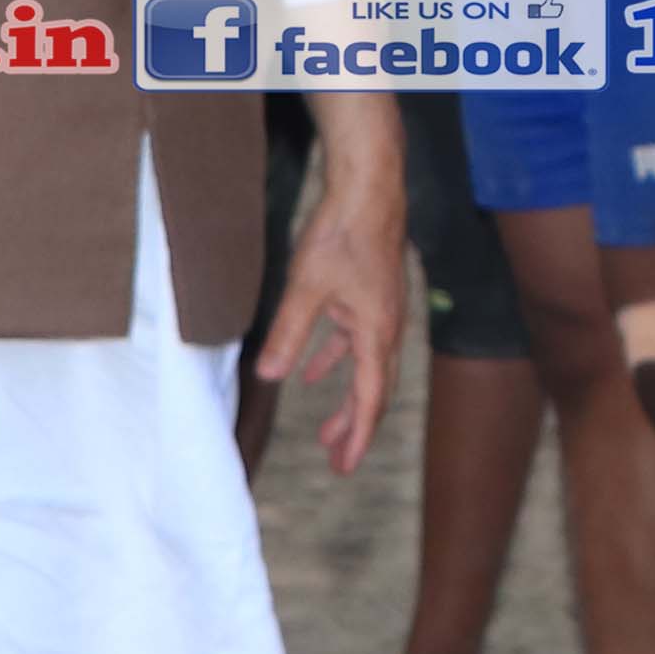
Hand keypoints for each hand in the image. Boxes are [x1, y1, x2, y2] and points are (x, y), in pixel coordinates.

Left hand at [262, 103, 408, 477]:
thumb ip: (289, 334)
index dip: (357, 436)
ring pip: (366, 367)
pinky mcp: (371, 295)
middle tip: (338, 461)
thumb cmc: (343, 234)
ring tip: (329, 428)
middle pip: (374, 389)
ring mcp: (381, 311)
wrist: (370, 187)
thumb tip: (267, 376)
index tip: (345, 466)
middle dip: (356, 426)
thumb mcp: (307, 288)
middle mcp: (386, 328)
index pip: (370, 398)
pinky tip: (315, 371)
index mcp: (376, 333)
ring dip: (348, 398)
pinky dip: (337, 360)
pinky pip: (356, 340)